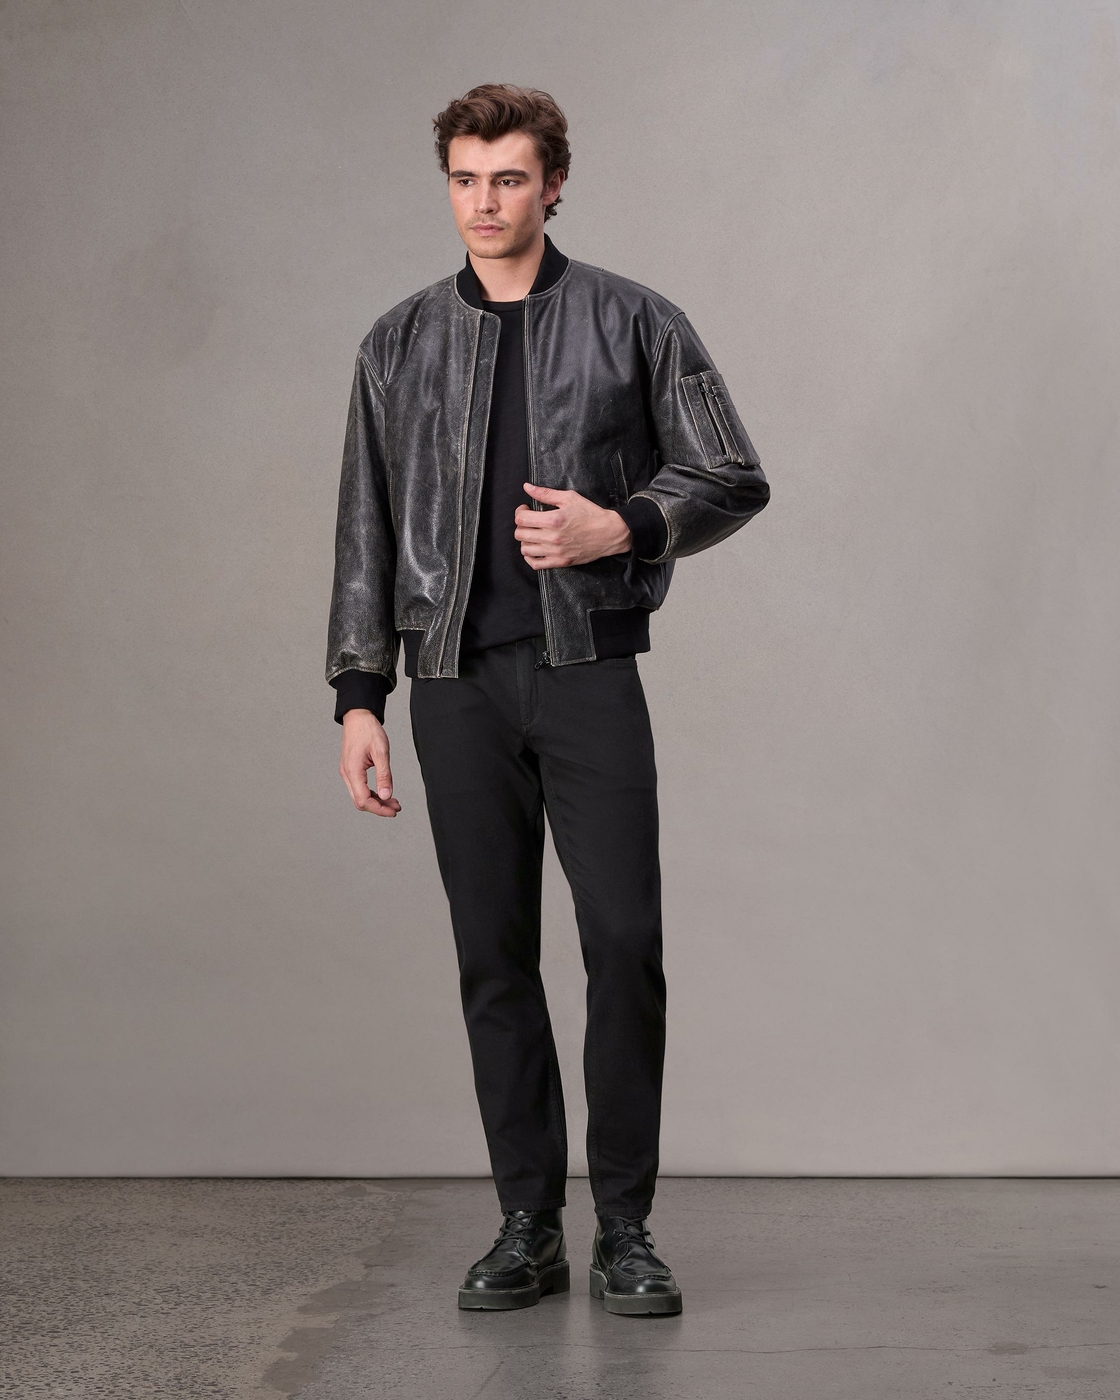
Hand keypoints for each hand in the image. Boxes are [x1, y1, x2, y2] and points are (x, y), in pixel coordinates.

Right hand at [339, 710, 401, 816]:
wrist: (358, 716)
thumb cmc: (368, 730)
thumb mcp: (381, 752)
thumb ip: (384, 775)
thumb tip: (387, 795)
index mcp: (353, 771)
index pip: (364, 800)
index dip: (379, 809)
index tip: (394, 811)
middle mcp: (347, 774)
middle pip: (360, 801)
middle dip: (378, 807)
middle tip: (396, 808)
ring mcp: (347, 772)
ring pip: (359, 796)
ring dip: (376, 801)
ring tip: (393, 802)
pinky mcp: (350, 769)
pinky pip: (359, 788)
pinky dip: (371, 793)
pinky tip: (383, 792)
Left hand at [514, 482, 631, 567]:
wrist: (608, 533)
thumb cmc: (590, 513)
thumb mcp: (569, 498)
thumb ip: (546, 493)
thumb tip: (527, 487)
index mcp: (553, 520)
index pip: (521, 519)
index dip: (519, 512)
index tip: (525, 509)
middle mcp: (552, 538)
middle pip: (520, 534)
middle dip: (521, 525)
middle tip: (529, 521)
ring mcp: (556, 552)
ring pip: (525, 549)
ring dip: (525, 540)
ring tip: (532, 534)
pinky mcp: (560, 562)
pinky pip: (535, 564)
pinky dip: (529, 557)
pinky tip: (534, 549)